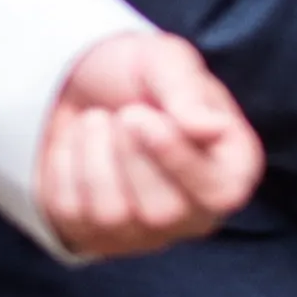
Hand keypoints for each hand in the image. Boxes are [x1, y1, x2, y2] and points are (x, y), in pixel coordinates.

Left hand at [31, 31, 260, 257]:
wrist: (84, 86)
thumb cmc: (140, 77)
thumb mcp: (166, 62)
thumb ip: (188, 92)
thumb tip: (209, 128)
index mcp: (232, 171)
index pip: (219, 193)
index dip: (176, 158)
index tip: (138, 114)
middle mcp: (194, 213)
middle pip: (163, 211)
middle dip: (129, 155)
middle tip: (122, 112)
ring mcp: (143, 231)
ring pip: (113, 214)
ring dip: (93, 157)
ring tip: (97, 121)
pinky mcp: (92, 234)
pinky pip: (70, 213)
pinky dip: (64, 167)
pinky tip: (78, 143)